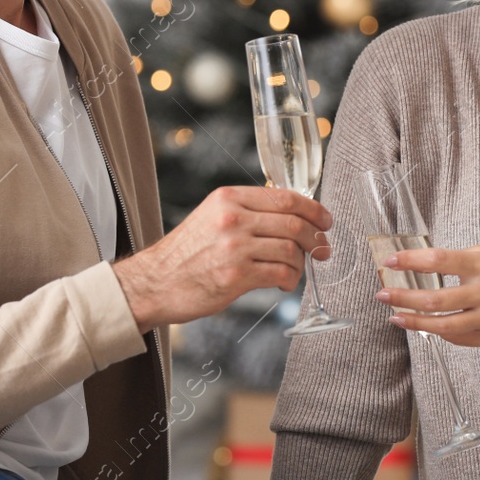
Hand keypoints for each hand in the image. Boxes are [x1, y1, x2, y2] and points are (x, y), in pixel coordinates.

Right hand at [112, 186, 331, 332]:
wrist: (154, 282)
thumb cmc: (186, 253)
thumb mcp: (213, 216)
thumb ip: (248, 212)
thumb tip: (292, 217)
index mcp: (229, 198)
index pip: (285, 197)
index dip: (313, 209)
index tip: (325, 220)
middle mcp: (233, 218)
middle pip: (294, 223)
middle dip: (316, 238)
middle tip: (322, 249)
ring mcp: (234, 247)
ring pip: (290, 250)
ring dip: (301, 262)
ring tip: (295, 270)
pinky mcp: (235, 276)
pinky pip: (280, 273)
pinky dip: (290, 279)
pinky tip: (284, 282)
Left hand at [375, 245, 479, 347]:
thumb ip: (459, 261)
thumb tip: (422, 266)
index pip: (438, 262)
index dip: (410, 261)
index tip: (390, 262)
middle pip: (434, 299)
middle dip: (402, 297)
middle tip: (381, 295)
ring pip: (442, 326)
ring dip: (413, 322)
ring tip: (395, 316)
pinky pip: (458, 339)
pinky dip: (438, 332)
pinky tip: (424, 326)